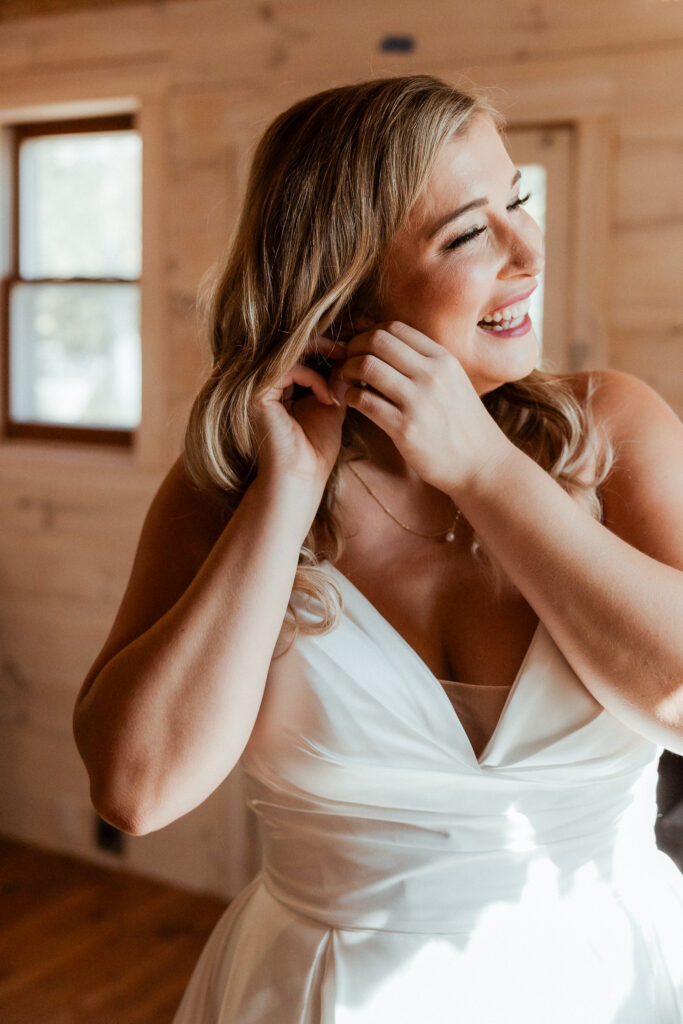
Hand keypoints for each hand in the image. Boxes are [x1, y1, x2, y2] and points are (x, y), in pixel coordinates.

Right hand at [252, 335, 346, 492]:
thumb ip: (336, 380)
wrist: (302, 478)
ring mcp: (260, 388)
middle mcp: (267, 384)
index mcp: (282, 387)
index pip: (300, 352)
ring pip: (292, 354)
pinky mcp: (259, 395)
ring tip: (340, 388)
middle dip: (324, 346)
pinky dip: (315, 380)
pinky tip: (329, 401)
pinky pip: (290, 370)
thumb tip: (351, 354)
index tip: (350, 353)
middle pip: (293, 346)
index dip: (325, 347)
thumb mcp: (332, 405)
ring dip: (323, 366)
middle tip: (348, 352)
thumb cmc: (316, 450)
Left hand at [330, 320, 511, 494]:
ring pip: (366, 366)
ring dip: (347, 372)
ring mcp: (418, 401)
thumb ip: (425, 363)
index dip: (369, 333)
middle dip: (353, 348)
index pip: (395, 327)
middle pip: (376, 340)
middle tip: (348, 364)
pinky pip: (364, 400)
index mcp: (443, 359)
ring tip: (348, 383)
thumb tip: (384, 347)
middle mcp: (432, 374)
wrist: (482, 463)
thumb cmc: (463, 424)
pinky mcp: (405, 428)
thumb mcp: (453, 381)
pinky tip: (355, 403)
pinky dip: (351, 398)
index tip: (362, 349)